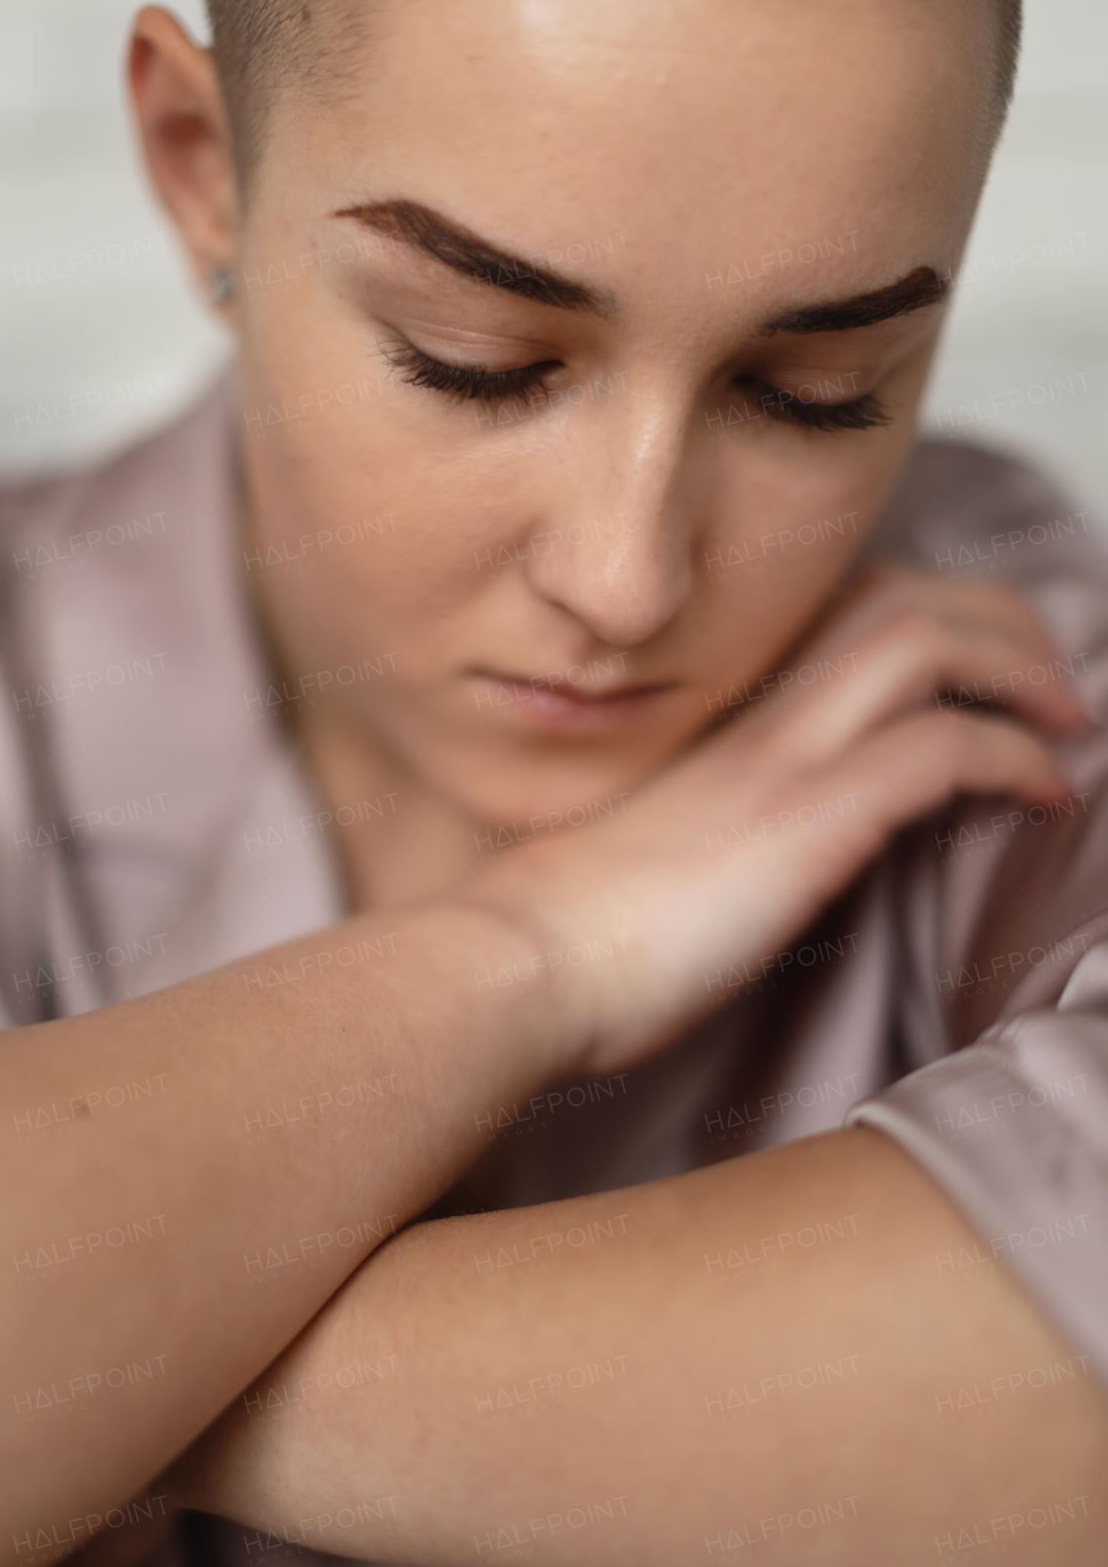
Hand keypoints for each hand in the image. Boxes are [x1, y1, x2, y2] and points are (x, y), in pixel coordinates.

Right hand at [461, 564, 1085, 1070]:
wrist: (513, 966)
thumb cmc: (561, 940)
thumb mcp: (641, 860)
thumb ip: (704, 830)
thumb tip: (746, 862)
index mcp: (719, 727)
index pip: (838, 618)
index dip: (925, 622)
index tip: (971, 675)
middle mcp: (756, 721)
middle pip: (900, 600)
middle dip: (998, 622)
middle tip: (1048, 685)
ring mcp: (780, 761)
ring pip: (929, 640)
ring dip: (1020, 667)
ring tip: (1066, 722)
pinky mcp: (806, 822)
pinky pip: (941, 746)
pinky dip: (1012, 756)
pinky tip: (1042, 797)